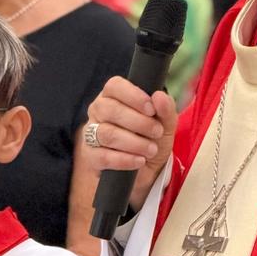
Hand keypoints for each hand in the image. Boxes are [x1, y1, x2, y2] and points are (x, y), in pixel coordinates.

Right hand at [84, 80, 177, 207]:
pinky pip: (103, 156)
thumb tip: (159, 96)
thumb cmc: (153, 138)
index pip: (115, 86)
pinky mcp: (90, 156)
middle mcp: (99, 110)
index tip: (151, 109)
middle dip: (139, 122)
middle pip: (110, 109)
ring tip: (151, 149)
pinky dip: (125, 159)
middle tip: (157, 132)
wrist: (148, 169)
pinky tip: (139, 161)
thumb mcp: (166, 123)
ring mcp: (91, 133)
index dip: (133, 95)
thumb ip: (166, 108)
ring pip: (107, 133)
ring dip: (134, 142)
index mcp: (114, 95)